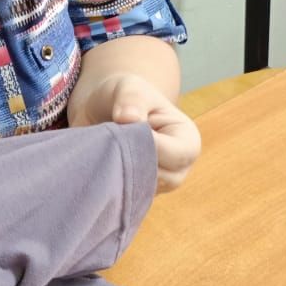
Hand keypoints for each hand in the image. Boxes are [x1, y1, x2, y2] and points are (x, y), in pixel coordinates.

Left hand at [70, 73, 200, 192]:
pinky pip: (122, 198)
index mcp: (187, 140)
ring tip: (102, 148)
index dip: (147, 144)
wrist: (103, 110)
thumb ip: (131, 99)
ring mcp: (157, 186)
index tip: (121, 128)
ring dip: (116, 171)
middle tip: (106, 140)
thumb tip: (128, 118)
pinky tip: (98, 163)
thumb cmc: (124, 97)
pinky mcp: (135, 195)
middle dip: (129, 160)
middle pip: (157, 178)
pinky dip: (108, 183)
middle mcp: (178, 169)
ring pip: (137, 190)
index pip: (174, 154)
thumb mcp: (129, 87)